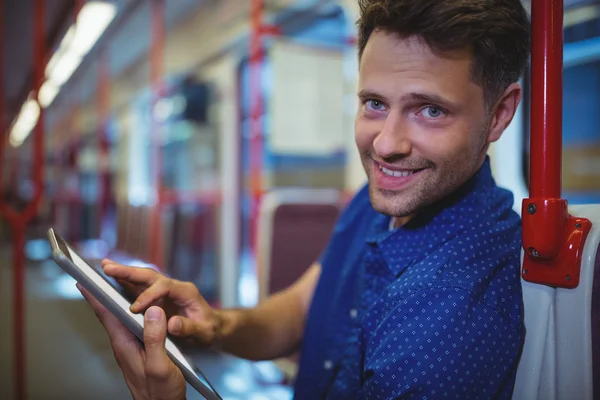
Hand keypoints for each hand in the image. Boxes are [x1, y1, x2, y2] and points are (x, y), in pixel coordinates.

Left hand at [78, 284, 185, 399]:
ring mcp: (131, 347)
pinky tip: (140, 308)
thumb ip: (155, 339)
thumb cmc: (160, 393)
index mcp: (125, 345)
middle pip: (111, 313)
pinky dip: (134, 312)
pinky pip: (133, 325)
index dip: (95, 296)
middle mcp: (125, 344)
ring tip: (116, 284)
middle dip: (104, 293)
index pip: (106, 315)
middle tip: (100, 275)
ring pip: (122, 318)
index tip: (85, 281)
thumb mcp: (160, 365)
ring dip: (118, 301)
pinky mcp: (140, 350)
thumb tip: (152, 311)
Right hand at [102, 259, 219, 346]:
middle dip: (129, 272)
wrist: (213, 327)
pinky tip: (110, 280)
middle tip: (108, 268)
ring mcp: (164, 291)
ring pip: (142, 279)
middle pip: (149, 275)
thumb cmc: (209, 329)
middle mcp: (173, 287)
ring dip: (123, 273)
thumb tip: (171, 324)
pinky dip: (125, 284)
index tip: (135, 308)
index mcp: (186, 292)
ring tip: (104, 267)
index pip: (164, 286)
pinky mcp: (157, 298)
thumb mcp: (204, 332)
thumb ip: (189, 328)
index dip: (148, 295)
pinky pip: (139, 289)